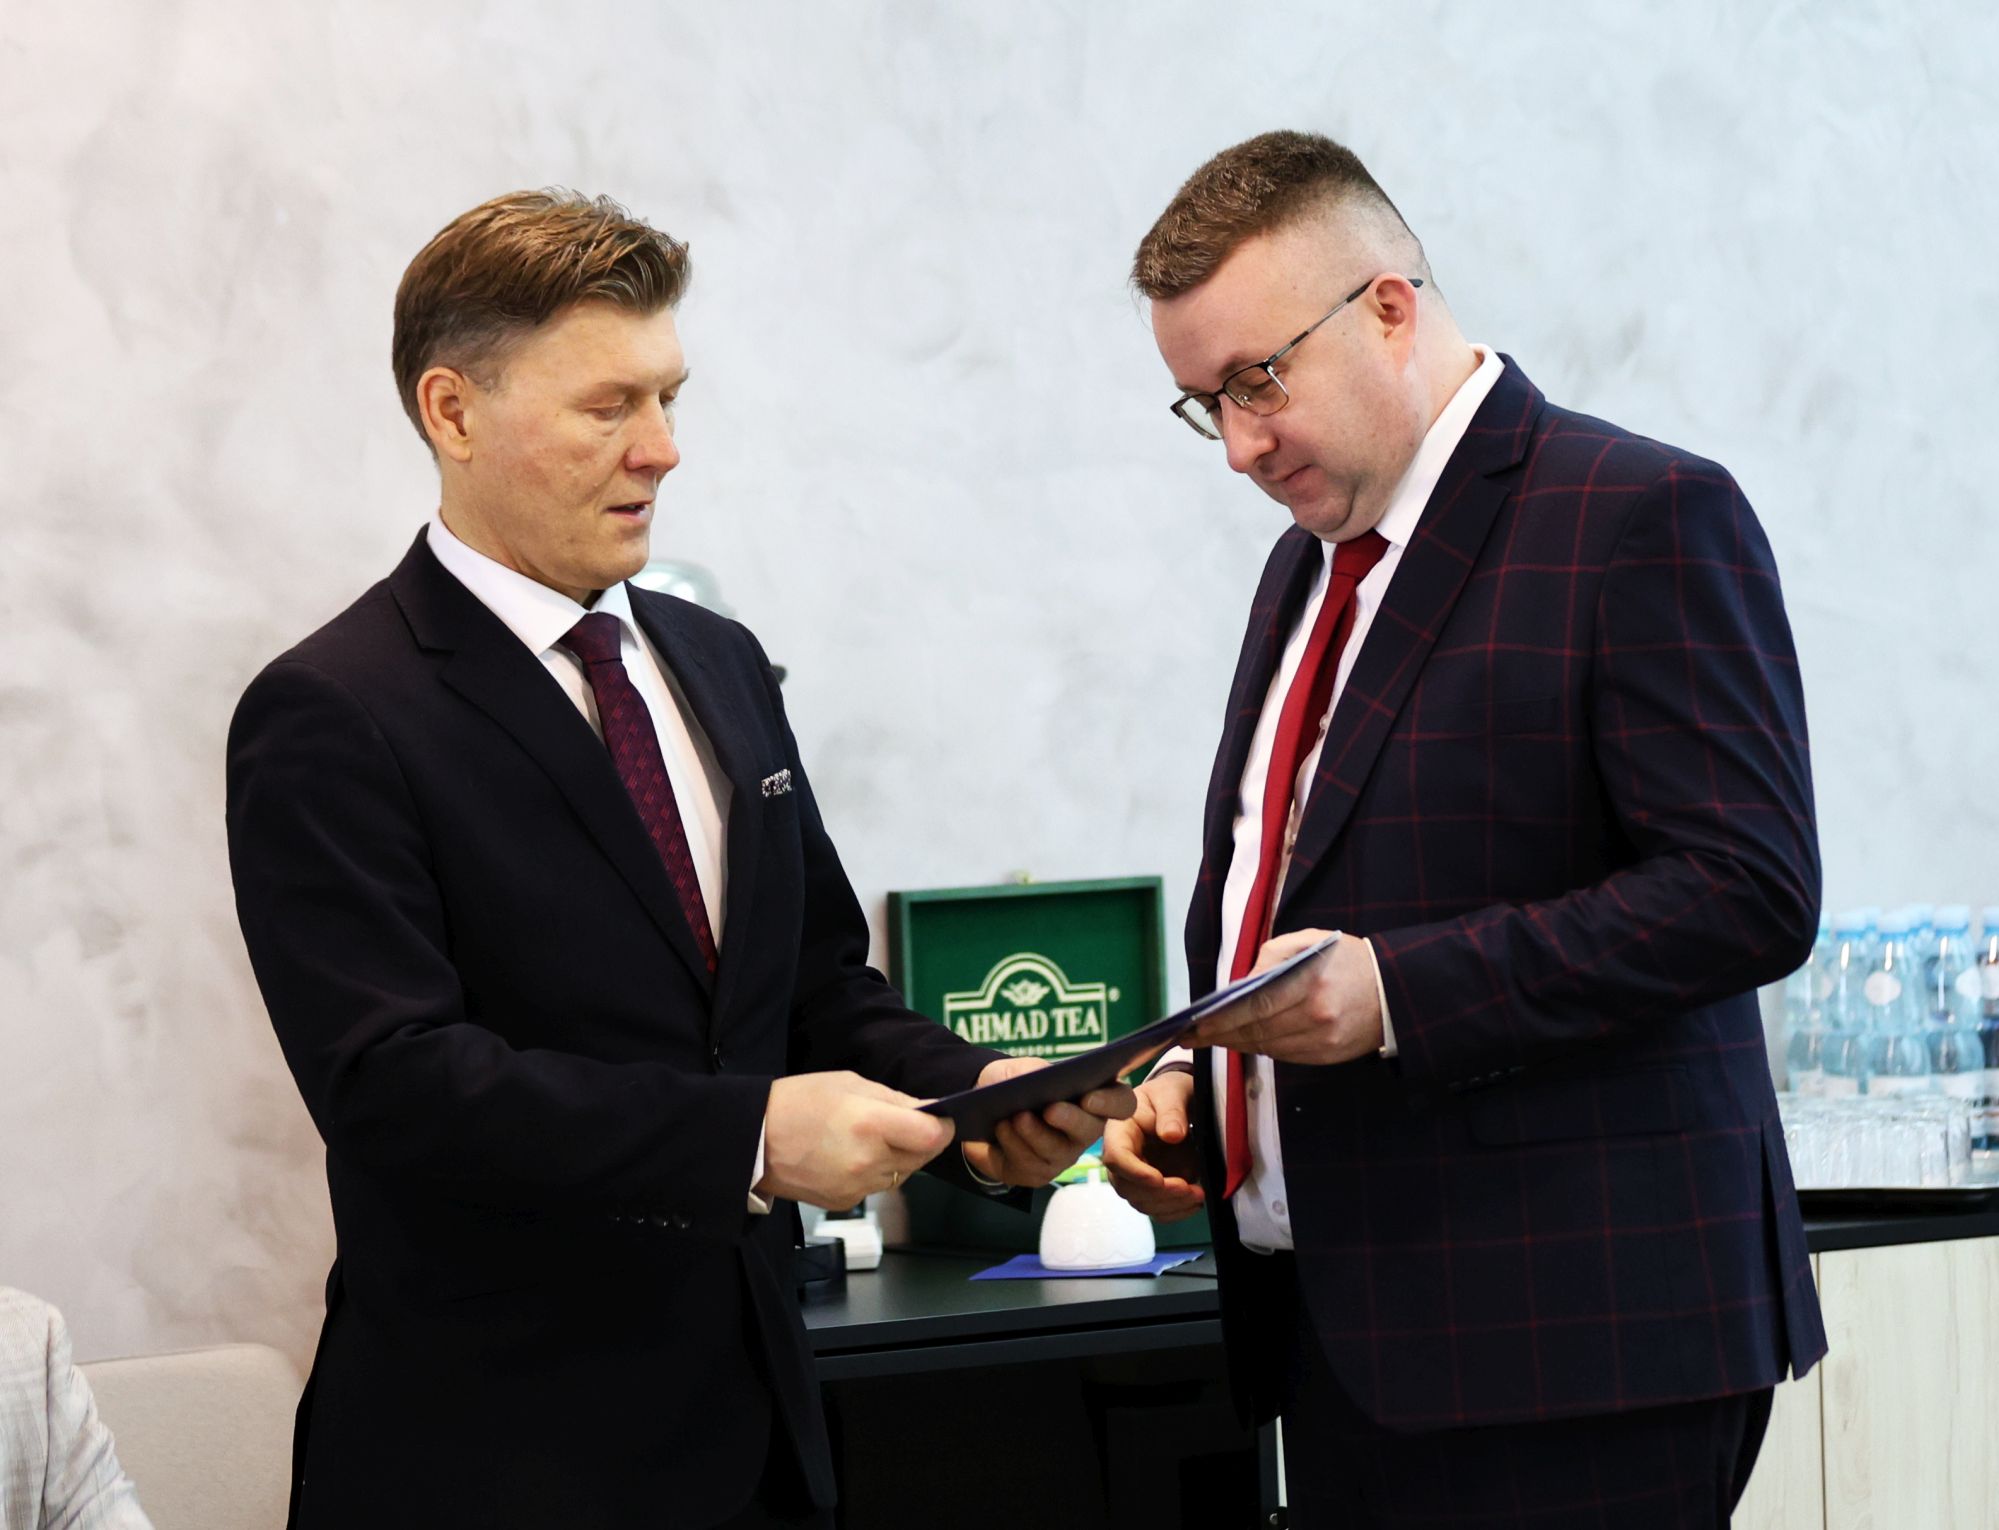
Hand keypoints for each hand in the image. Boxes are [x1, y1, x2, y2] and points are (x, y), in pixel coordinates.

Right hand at [756, 1071, 956, 1210]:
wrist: (753, 1140)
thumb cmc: (798, 1102)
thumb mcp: (848, 1084)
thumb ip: (894, 1100)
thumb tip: (929, 1111)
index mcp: (870, 1125)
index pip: (932, 1136)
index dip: (942, 1126)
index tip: (939, 1118)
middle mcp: (868, 1162)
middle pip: (922, 1157)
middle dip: (923, 1141)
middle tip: (906, 1124)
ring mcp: (857, 1187)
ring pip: (903, 1174)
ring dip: (900, 1157)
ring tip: (873, 1137)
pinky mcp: (846, 1202)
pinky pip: (877, 1187)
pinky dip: (877, 1172)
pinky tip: (854, 1154)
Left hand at [959, 1056, 1136, 1188]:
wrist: (983, 1109)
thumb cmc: (1014, 1084)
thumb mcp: (1019, 1069)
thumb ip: (1031, 1070)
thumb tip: (1037, 1077)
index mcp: (1093, 1096)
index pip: (1121, 1101)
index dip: (1111, 1102)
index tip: (1088, 1097)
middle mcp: (1085, 1129)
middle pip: (1092, 1130)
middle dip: (1071, 1120)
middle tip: (1050, 1109)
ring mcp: (1064, 1153)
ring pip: (1057, 1150)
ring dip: (1034, 1132)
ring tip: (1015, 1117)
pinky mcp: (1039, 1172)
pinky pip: (1030, 1164)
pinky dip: (1013, 1143)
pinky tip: (1001, 1129)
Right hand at [1101, 1067, 1204, 1221]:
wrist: (1176, 1103)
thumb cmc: (1169, 1092)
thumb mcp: (1172, 1092)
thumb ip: (1172, 1110)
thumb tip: (1172, 1135)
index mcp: (1120, 1130)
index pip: (1116, 1157)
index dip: (1135, 1172)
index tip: (1160, 1178)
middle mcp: (1122, 1157)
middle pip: (1127, 1186)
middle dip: (1158, 1193)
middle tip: (1189, 1188)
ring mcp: (1135, 1175)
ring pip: (1141, 1202)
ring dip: (1169, 1205)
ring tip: (1198, 1194)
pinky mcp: (1150, 1187)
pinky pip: (1156, 1208)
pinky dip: (1175, 1212)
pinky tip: (1194, 1203)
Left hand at [1188, 929, 1381, 1064]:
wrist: (1395, 989)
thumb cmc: (1347, 959)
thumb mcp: (1310, 940)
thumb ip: (1271, 955)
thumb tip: (1240, 982)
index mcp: (1309, 983)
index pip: (1254, 1007)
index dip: (1220, 1019)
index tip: (1194, 1025)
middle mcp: (1317, 1016)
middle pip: (1256, 1032)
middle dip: (1220, 1035)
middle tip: (1192, 1037)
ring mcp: (1323, 1041)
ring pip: (1267, 1048)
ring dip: (1237, 1044)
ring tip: (1214, 1037)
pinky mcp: (1328, 1057)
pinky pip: (1285, 1057)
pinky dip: (1262, 1048)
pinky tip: (1246, 1040)